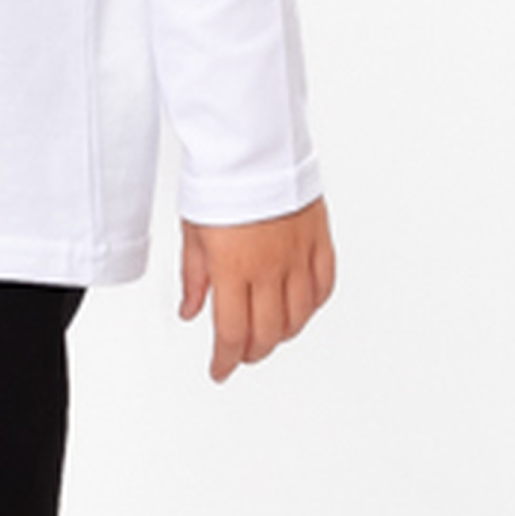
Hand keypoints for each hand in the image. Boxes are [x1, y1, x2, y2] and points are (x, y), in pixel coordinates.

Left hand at [179, 196, 334, 382]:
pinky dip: (312, 305)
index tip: (219, 370)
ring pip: (299, 316)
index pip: (232, 333)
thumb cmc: (221, 180)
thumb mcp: (193, 232)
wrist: (254, 145)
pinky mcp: (319, 241)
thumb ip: (195, 277)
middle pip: (268, 333)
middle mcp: (269, 268)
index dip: (225, 360)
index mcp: (233, 269)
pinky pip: (323, 286)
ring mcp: (298, 256)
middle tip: (240, 355)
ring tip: (267, 334)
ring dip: (282, 334)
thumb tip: (191, 311)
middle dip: (252, 352)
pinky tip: (300, 308)